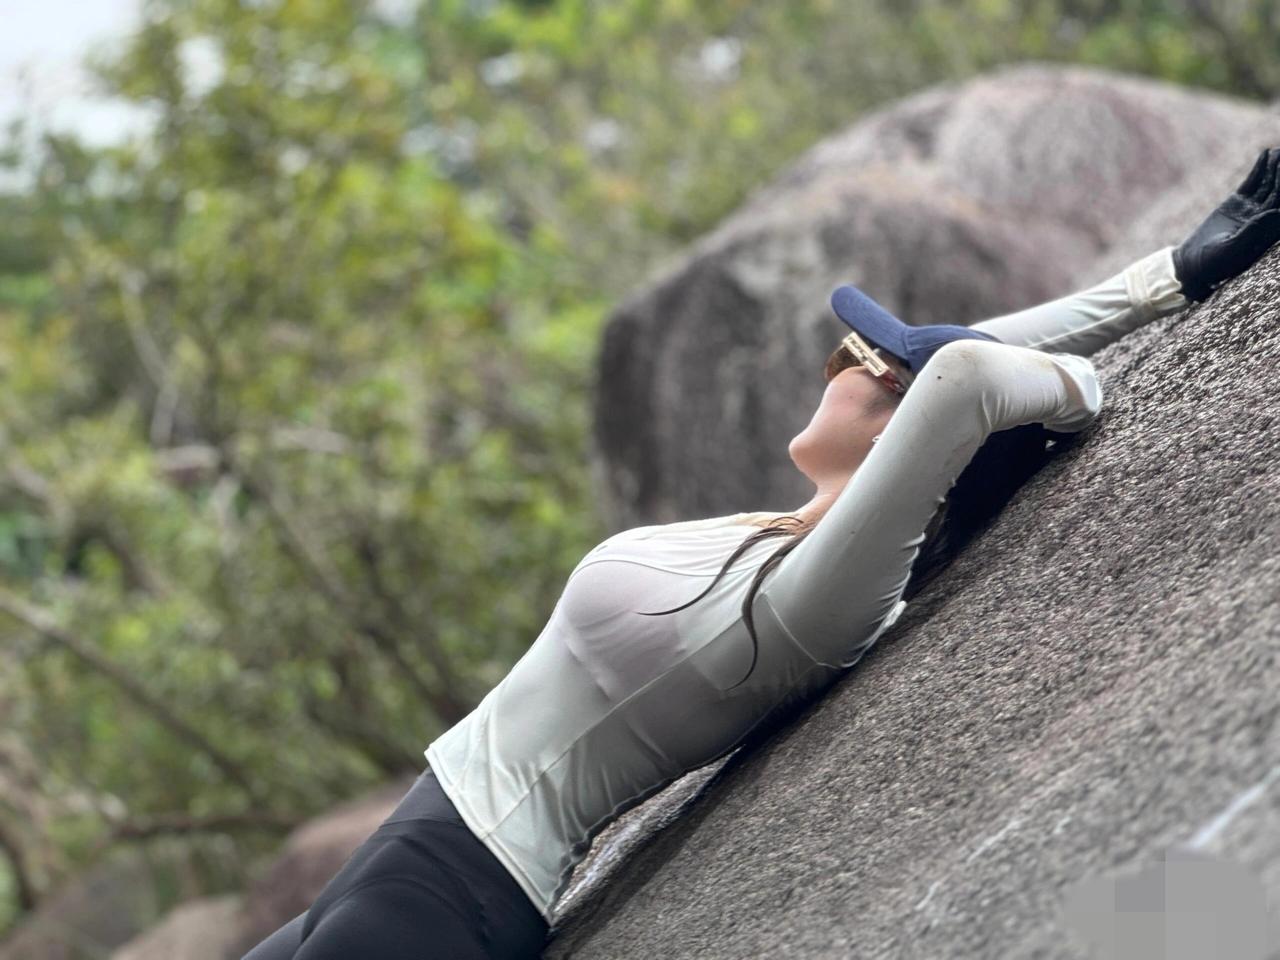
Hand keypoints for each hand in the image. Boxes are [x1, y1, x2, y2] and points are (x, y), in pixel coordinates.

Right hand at [1173, 147, 1279, 301]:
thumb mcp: (1232, 249)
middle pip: (1277, 192)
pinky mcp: (1236, 203)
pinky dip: (1259, 169)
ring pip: (1266, 184)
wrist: (1192, 263)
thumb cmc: (1214, 263)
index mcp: (1266, 231)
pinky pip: (1251, 183)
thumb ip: (1254, 232)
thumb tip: (1276, 212)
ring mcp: (1250, 209)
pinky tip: (1266, 154)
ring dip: (1274, 168)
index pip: (1279, 206)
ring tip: (1277, 152)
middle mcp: (1262, 218)